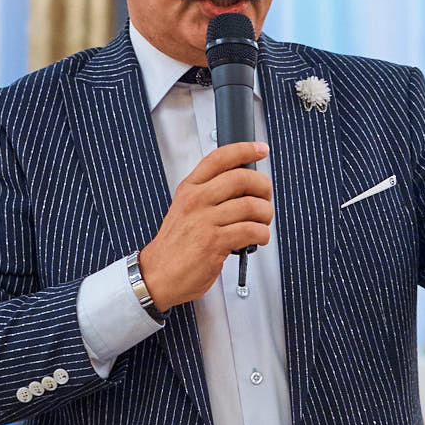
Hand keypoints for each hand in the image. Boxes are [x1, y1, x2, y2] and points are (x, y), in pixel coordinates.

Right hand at [138, 141, 272, 311]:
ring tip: (262, 223)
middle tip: (266, 198)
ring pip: (251, 206)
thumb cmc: (176, 245)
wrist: (158, 275)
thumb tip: (246, 184)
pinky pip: (251, 230)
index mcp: (189, 189)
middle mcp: (196, 201)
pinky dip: (262, 234)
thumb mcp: (185, 209)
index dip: (244, 149)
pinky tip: (258, 238)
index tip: (261, 149)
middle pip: (241, 178)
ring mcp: (204, 221)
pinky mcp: (214, 243)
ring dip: (266, 214)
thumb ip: (210, 194)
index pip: (219, 158)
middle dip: (263, 187)